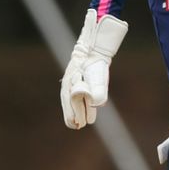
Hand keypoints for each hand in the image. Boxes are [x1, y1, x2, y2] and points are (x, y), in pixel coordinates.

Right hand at [60, 9, 128, 128]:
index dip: (75, 113)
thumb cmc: (95, 59)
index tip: (79, 124)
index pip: (72, 101)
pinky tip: (83, 109)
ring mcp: (71, 79)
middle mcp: (69, 81)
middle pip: (70, 101)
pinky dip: (76, 102)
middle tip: (78, 126)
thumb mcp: (98, 73)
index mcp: (72, 81)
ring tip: (80, 122)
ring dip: (75, 110)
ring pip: (71, 98)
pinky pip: (73, 93)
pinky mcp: (75, 77)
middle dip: (73, 114)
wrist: (94, 44)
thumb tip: (99, 103)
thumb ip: (98, 88)